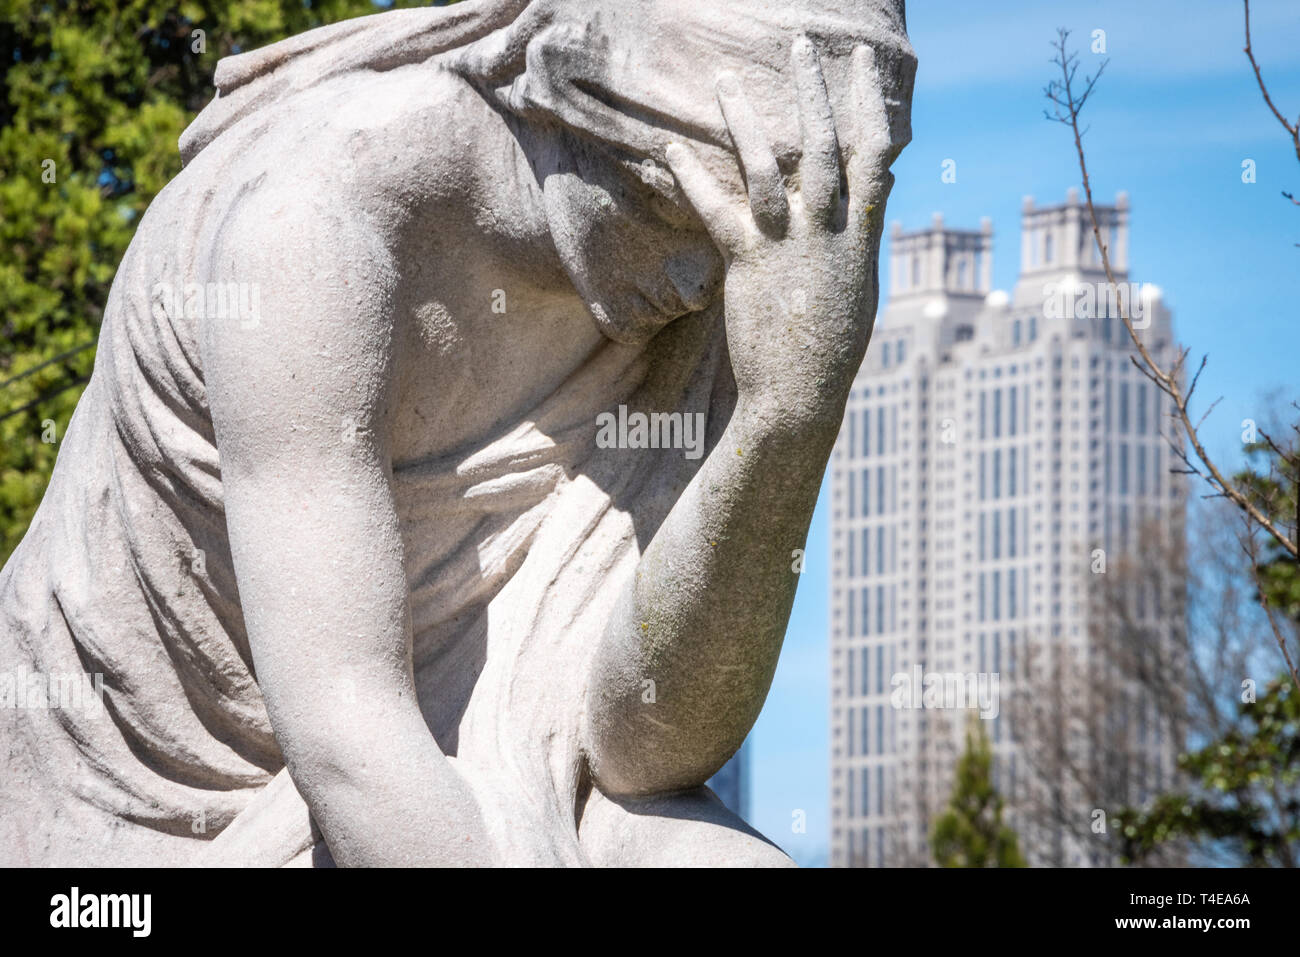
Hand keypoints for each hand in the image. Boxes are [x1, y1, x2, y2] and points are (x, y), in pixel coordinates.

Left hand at [665, 37, 894, 430]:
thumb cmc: (830, 346)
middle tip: (801, 43)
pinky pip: (716, 209)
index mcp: (861, 234)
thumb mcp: (861, 284)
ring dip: (745, 119)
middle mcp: (830, 231)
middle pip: (825, 145)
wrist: (802, 393)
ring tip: (724, 80)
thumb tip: (878, 185)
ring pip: (768, 166)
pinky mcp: (748, 262)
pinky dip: (691, 178)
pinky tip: (667, 150)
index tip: (860, 61)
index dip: (868, 101)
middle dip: (814, 89)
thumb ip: (863, 230)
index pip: (874, 153)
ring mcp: (789, 245)